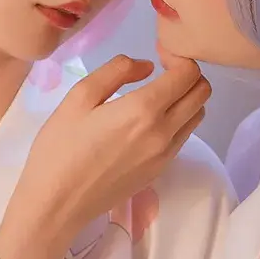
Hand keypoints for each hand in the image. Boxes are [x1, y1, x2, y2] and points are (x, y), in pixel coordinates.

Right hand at [0, 56, 206, 258]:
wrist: (57, 203)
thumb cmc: (60, 147)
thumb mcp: (79, 97)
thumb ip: (116, 71)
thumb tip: (146, 66)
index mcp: (143, 109)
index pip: (189, 73)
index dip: (178, 56)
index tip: (157, 55)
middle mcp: (164, 132)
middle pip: (203, 92)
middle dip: (187, 74)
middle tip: (161, 71)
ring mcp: (165, 154)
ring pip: (198, 115)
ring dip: (185, 98)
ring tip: (157, 95)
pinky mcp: (160, 170)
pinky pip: (183, 136)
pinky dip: (177, 120)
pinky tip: (148, 120)